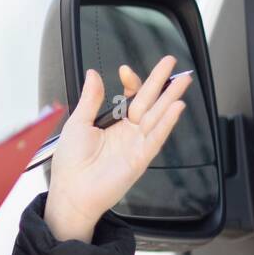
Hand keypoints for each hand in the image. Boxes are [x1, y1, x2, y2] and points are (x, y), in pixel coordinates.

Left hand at [45, 55, 191, 239]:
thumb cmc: (70, 163)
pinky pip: (157, 137)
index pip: (130, 97)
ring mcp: (136, 144)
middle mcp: (127, 132)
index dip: (131, 82)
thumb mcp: (78, 123)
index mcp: (112, 123)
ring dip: (171, 97)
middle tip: (171, 62)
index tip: (125, 70)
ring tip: (183, 80)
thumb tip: (93, 75)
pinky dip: (167, 122)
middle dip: (161, 82)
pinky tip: (177, 107)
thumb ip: (90, 98)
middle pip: (149, 102)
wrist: (71, 192)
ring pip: (158, 116)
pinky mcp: (140, 158)